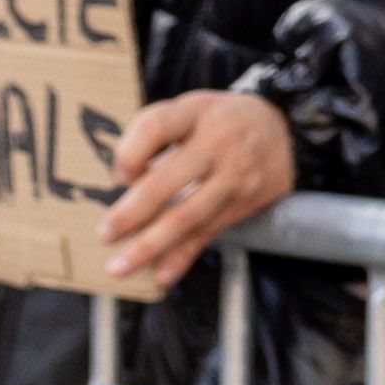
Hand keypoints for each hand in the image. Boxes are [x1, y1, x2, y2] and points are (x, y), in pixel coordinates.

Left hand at [100, 87, 297, 285]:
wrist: (279, 128)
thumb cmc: (215, 122)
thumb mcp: (187, 109)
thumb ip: (151, 134)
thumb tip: (126, 181)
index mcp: (196, 112)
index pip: (154, 128)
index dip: (129, 154)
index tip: (122, 175)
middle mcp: (220, 141)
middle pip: (165, 181)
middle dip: (130, 213)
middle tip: (105, 234)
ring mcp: (237, 173)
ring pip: (186, 216)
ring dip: (149, 246)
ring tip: (119, 266)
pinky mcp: (248, 199)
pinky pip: (208, 232)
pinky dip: (183, 256)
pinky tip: (163, 274)